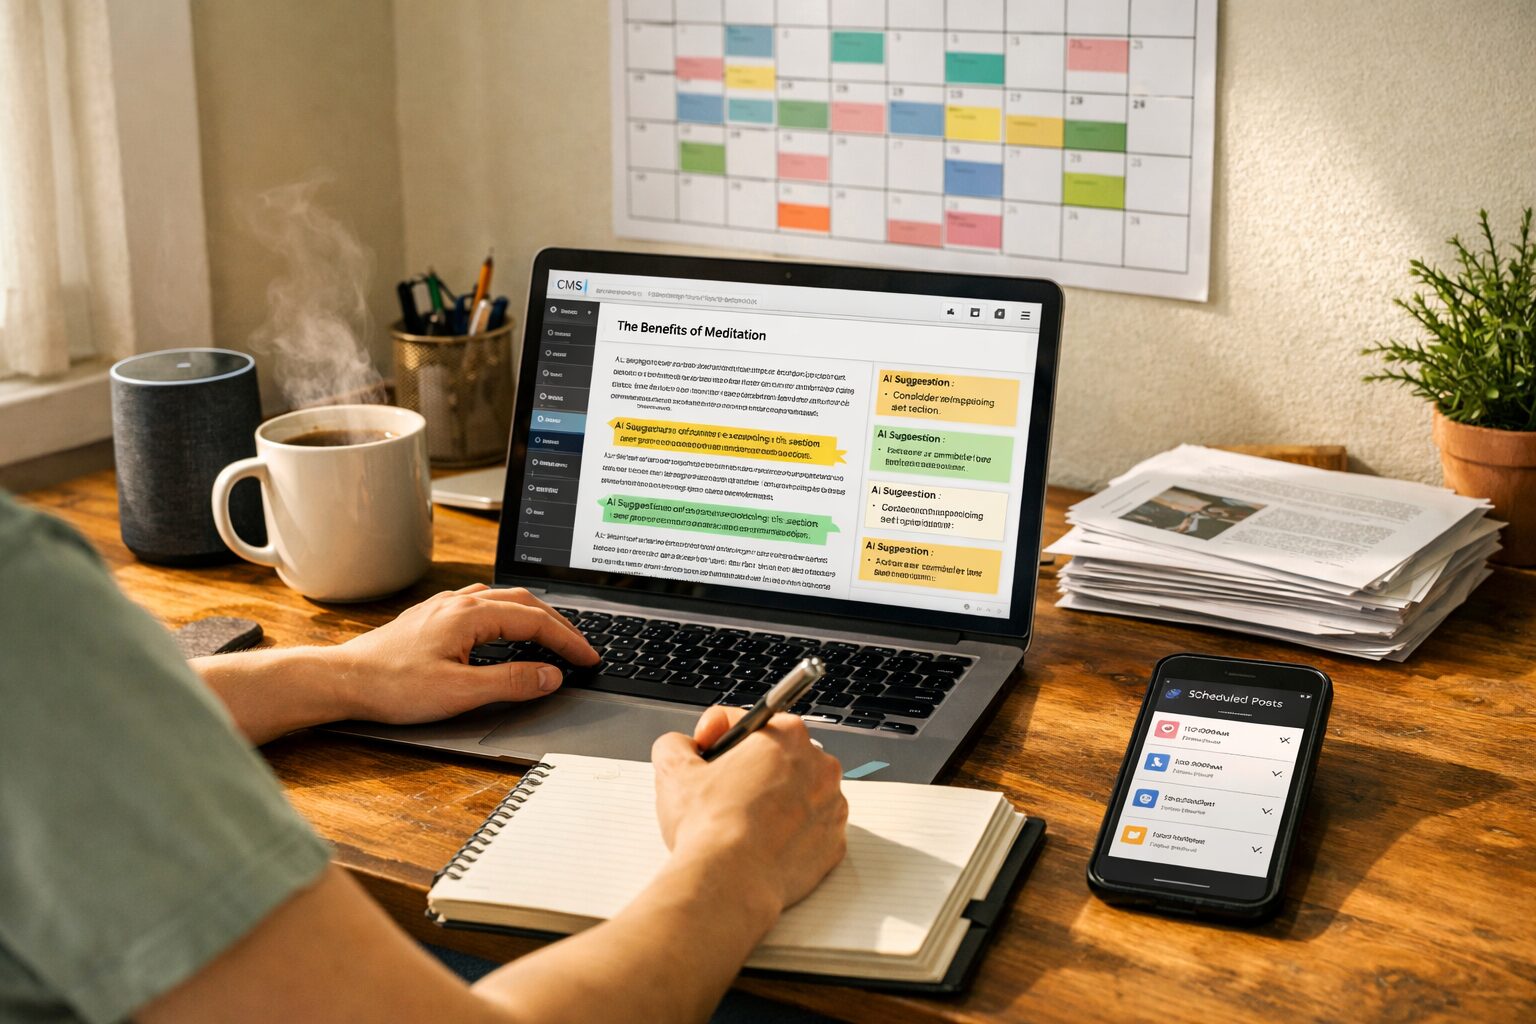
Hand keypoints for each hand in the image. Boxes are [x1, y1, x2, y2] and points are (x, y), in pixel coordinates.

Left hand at [332, 584, 598, 723]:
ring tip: (553, 636)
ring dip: (535, 615)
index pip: (536, 622)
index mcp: (472, 615)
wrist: (344, 680)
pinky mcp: (434, 616)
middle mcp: (461, 603)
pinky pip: (484, 604)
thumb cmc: (392, 685)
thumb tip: (550, 675)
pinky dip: (510, 614)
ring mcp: (446, 606)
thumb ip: (511, 682)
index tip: (589, 657)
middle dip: (559, 624)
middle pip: (525, 603)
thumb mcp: (460, 692)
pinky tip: (505, 628)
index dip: (568, 641)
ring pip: (505, 600)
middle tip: (580, 648)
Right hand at [652, 707, 846, 915]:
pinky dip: (787, 835)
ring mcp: (832, 807)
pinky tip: (759, 845)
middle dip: (748, 771)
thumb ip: (676, 743)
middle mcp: (820, 766)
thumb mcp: (673, 769)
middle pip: (776, 758)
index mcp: (787, 735)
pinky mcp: (834, 845)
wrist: (730, 884)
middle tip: (719, 794)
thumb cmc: (710, 828)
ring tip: (738, 824)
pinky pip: (807, 831)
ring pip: (796, 794)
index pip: (748, 721)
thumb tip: (681, 747)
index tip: (705, 754)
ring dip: (770, 803)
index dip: (717, 736)